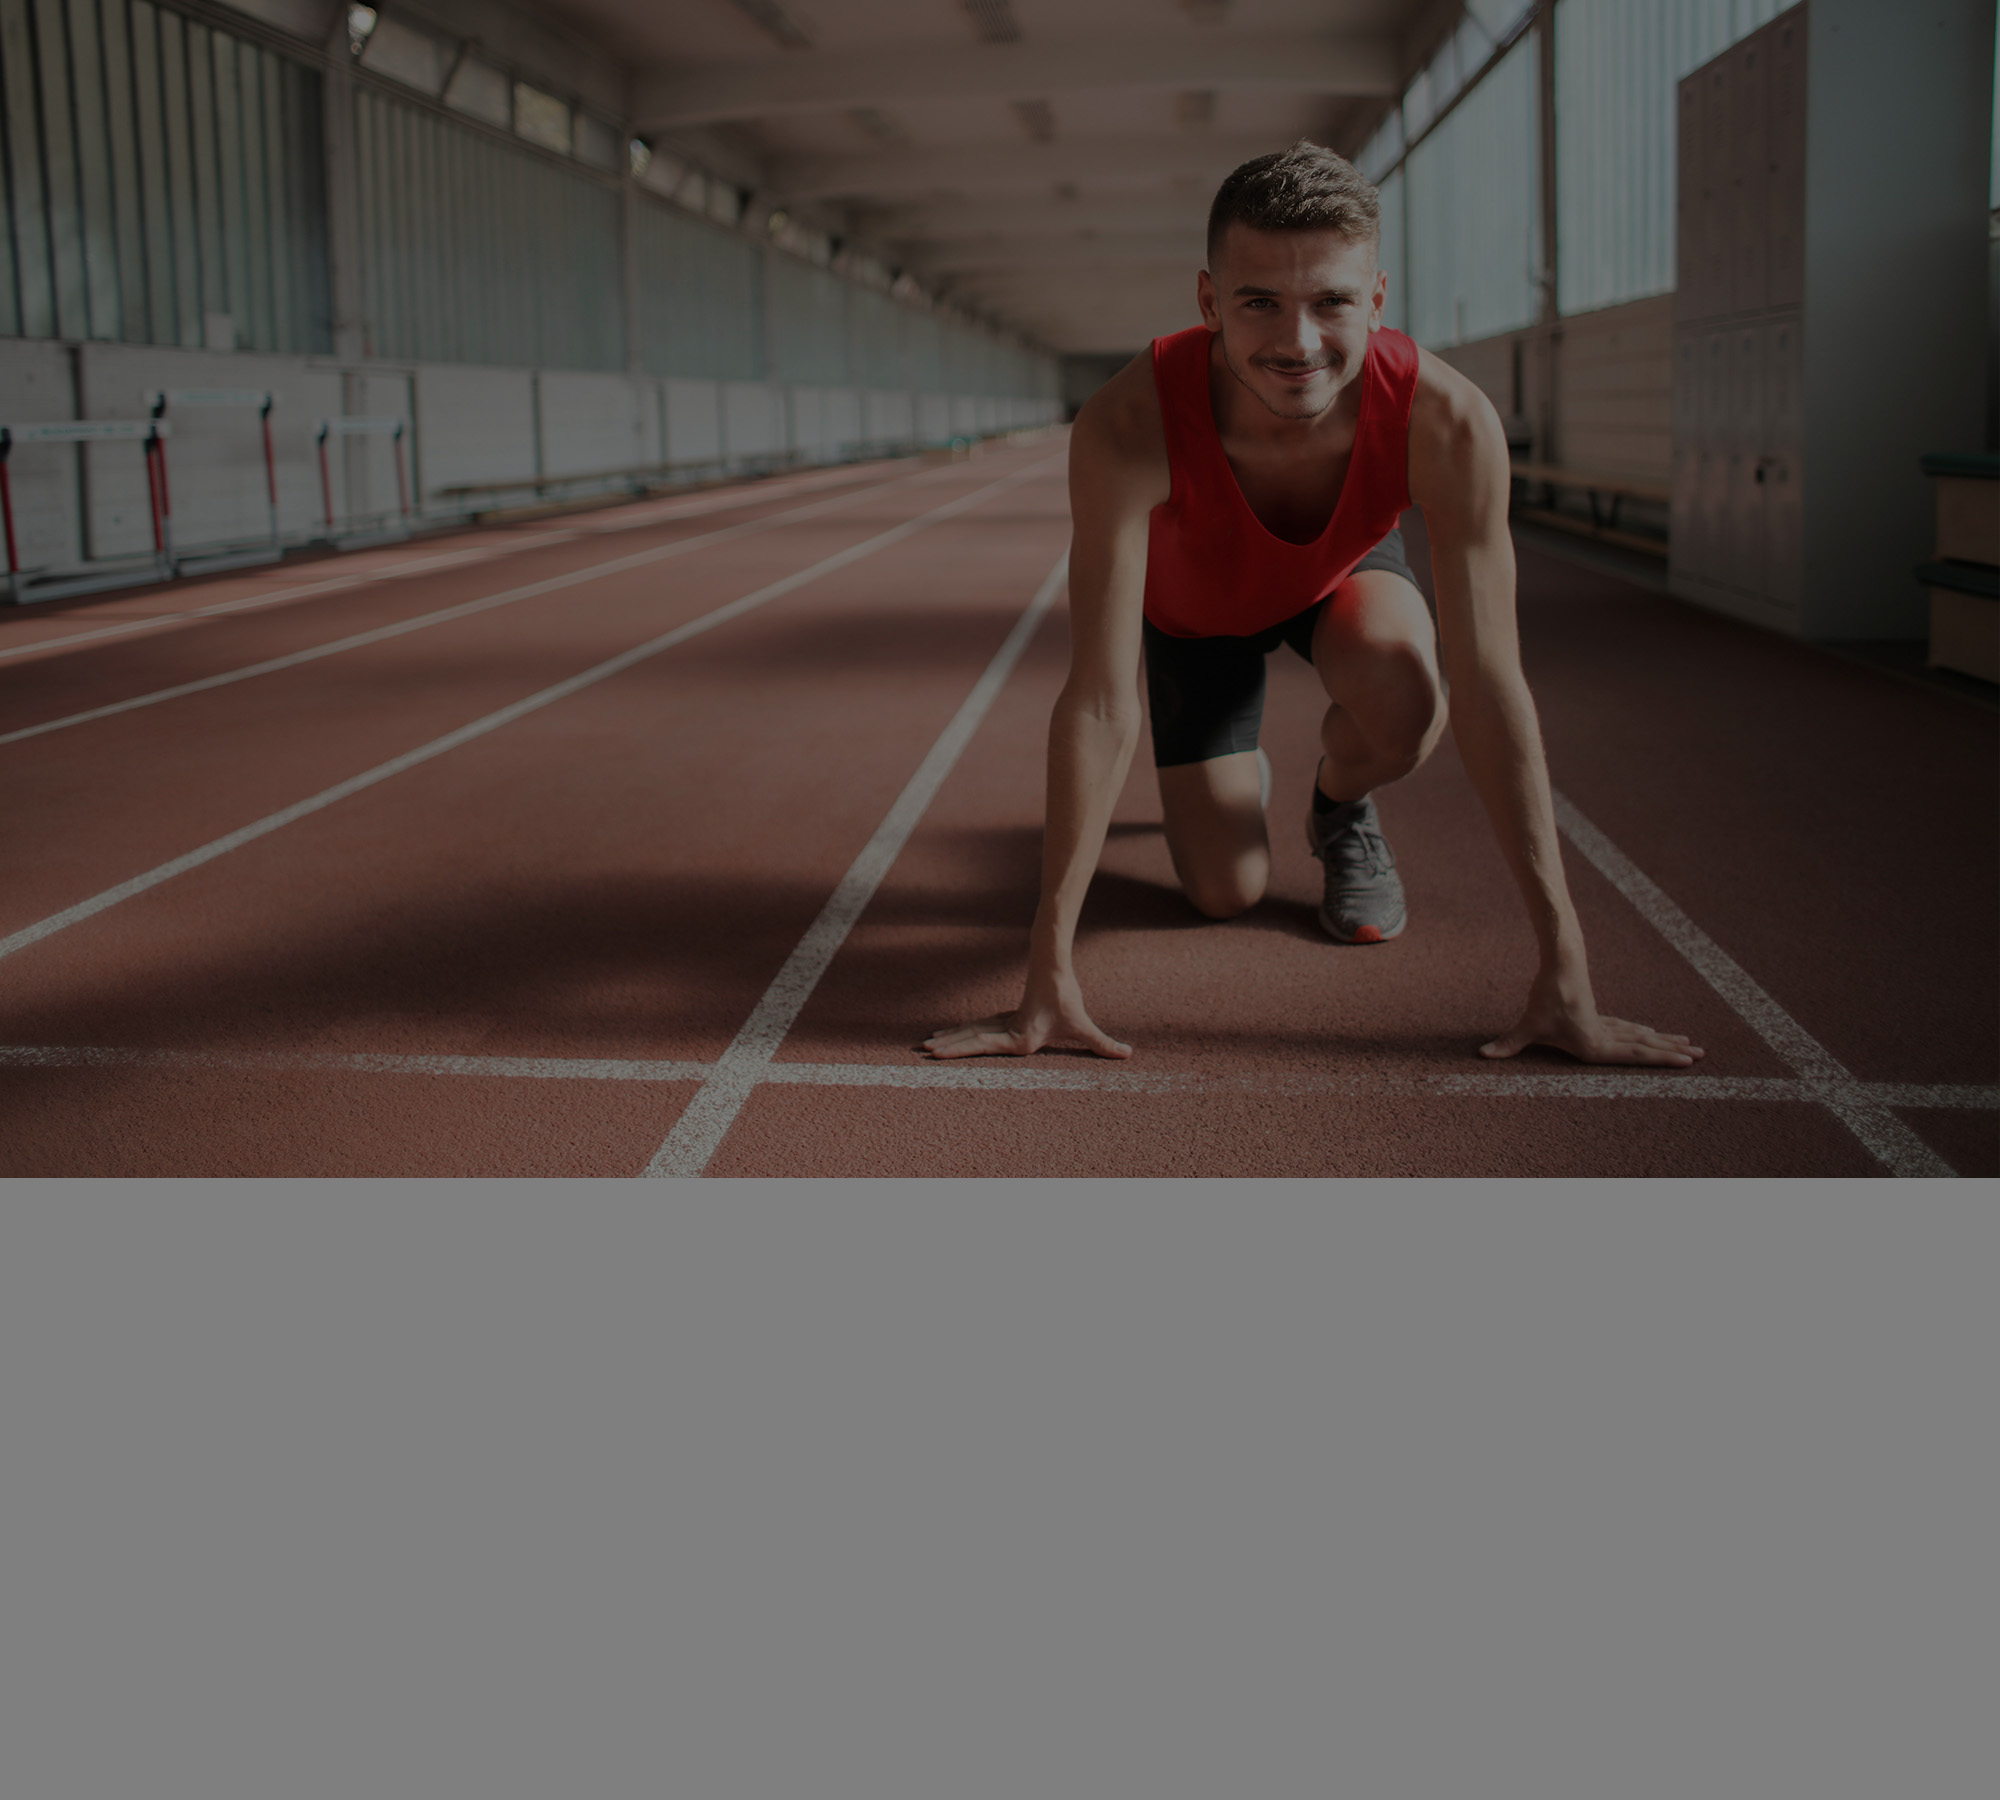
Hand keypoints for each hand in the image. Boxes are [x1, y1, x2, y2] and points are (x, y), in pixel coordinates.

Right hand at [924, 969, 1132, 1060]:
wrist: (1053, 967)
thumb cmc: (1067, 999)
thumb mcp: (1084, 1026)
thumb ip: (1103, 1044)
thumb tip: (1129, 1055)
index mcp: (1019, 1038)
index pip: (983, 1045)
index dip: (959, 1049)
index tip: (937, 1052)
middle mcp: (1006, 1032)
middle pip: (971, 1039)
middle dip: (947, 1047)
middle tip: (922, 1052)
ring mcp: (1002, 1024)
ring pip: (971, 1032)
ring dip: (950, 1039)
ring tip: (926, 1045)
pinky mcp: (1004, 1019)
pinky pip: (977, 1029)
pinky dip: (961, 1034)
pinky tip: (948, 1036)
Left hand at [1481, 968, 1703, 1066]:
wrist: (1560, 964)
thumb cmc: (1545, 997)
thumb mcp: (1527, 1026)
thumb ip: (1508, 1044)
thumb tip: (1482, 1056)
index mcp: (1594, 1044)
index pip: (1634, 1055)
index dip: (1661, 1059)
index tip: (1686, 1061)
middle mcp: (1605, 1035)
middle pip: (1645, 1045)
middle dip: (1672, 1052)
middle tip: (1700, 1056)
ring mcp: (1605, 1024)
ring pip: (1641, 1036)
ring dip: (1663, 1042)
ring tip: (1688, 1046)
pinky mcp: (1600, 1015)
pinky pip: (1628, 1029)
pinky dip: (1643, 1034)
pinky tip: (1652, 1034)